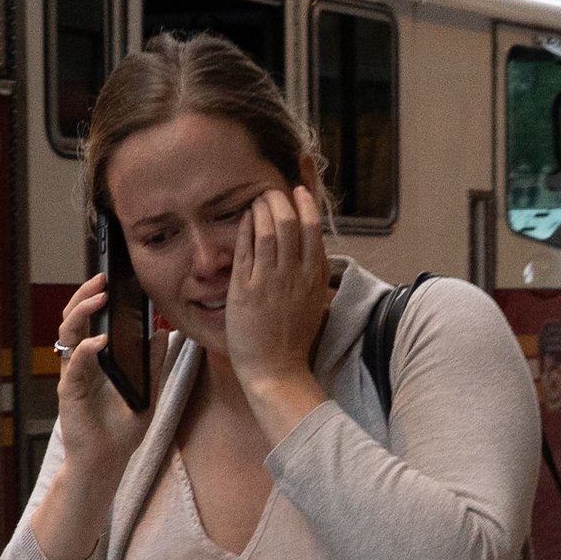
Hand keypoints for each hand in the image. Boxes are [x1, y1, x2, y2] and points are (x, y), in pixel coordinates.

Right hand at [52, 273, 174, 483]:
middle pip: (73, 319)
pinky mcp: (68, 393)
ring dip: (82, 313)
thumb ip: (153, 362)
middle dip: (85, 295)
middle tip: (101, 278)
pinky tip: (101, 341)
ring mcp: (72, 376)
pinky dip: (86, 350)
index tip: (111, 279)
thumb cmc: (122, 430)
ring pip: (68, 335)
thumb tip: (164, 332)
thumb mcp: (148, 390)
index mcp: (95, 360)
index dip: (96, 297)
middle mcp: (80, 363)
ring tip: (100, 299)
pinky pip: (74, 365)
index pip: (90, 320)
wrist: (108, 461)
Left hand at [224, 185, 331, 440]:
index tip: (298, 189)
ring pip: (271, 230)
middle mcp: (296, 274)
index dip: (307, 202)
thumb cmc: (292, 338)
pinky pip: (247, 249)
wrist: (276, 370)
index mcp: (315, 275)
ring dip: (263, 208)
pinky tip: (244, 218)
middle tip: (271, 191)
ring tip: (257, 198)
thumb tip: (312, 250)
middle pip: (292, 222)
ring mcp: (271, 280)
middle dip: (281, 199)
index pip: (314, 227)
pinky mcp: (247, 289)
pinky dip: (247, 228)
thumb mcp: (313, 301)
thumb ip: (312, 274)